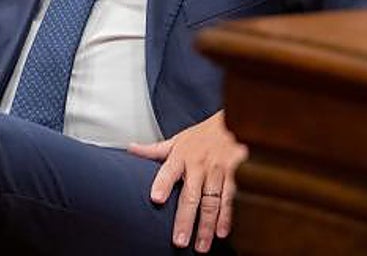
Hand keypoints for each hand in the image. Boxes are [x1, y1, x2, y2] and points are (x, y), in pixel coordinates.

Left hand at [128, 111, 247, 252]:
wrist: (233, 124)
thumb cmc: (202, 136)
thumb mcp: (177, 139)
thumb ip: (154, 150)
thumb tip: (131, 149)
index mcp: (181, 156)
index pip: (169, 171)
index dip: (162, 184)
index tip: (156, 199)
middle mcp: (199, 165)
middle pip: (191, 196)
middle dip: (185, 219)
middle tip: (179, 241)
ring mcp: (218, 172)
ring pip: (211, 202)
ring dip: (206, 226)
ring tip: (201, 246)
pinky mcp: (235, 176)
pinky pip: (231, 200)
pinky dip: (227, 217)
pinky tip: (222, 232)